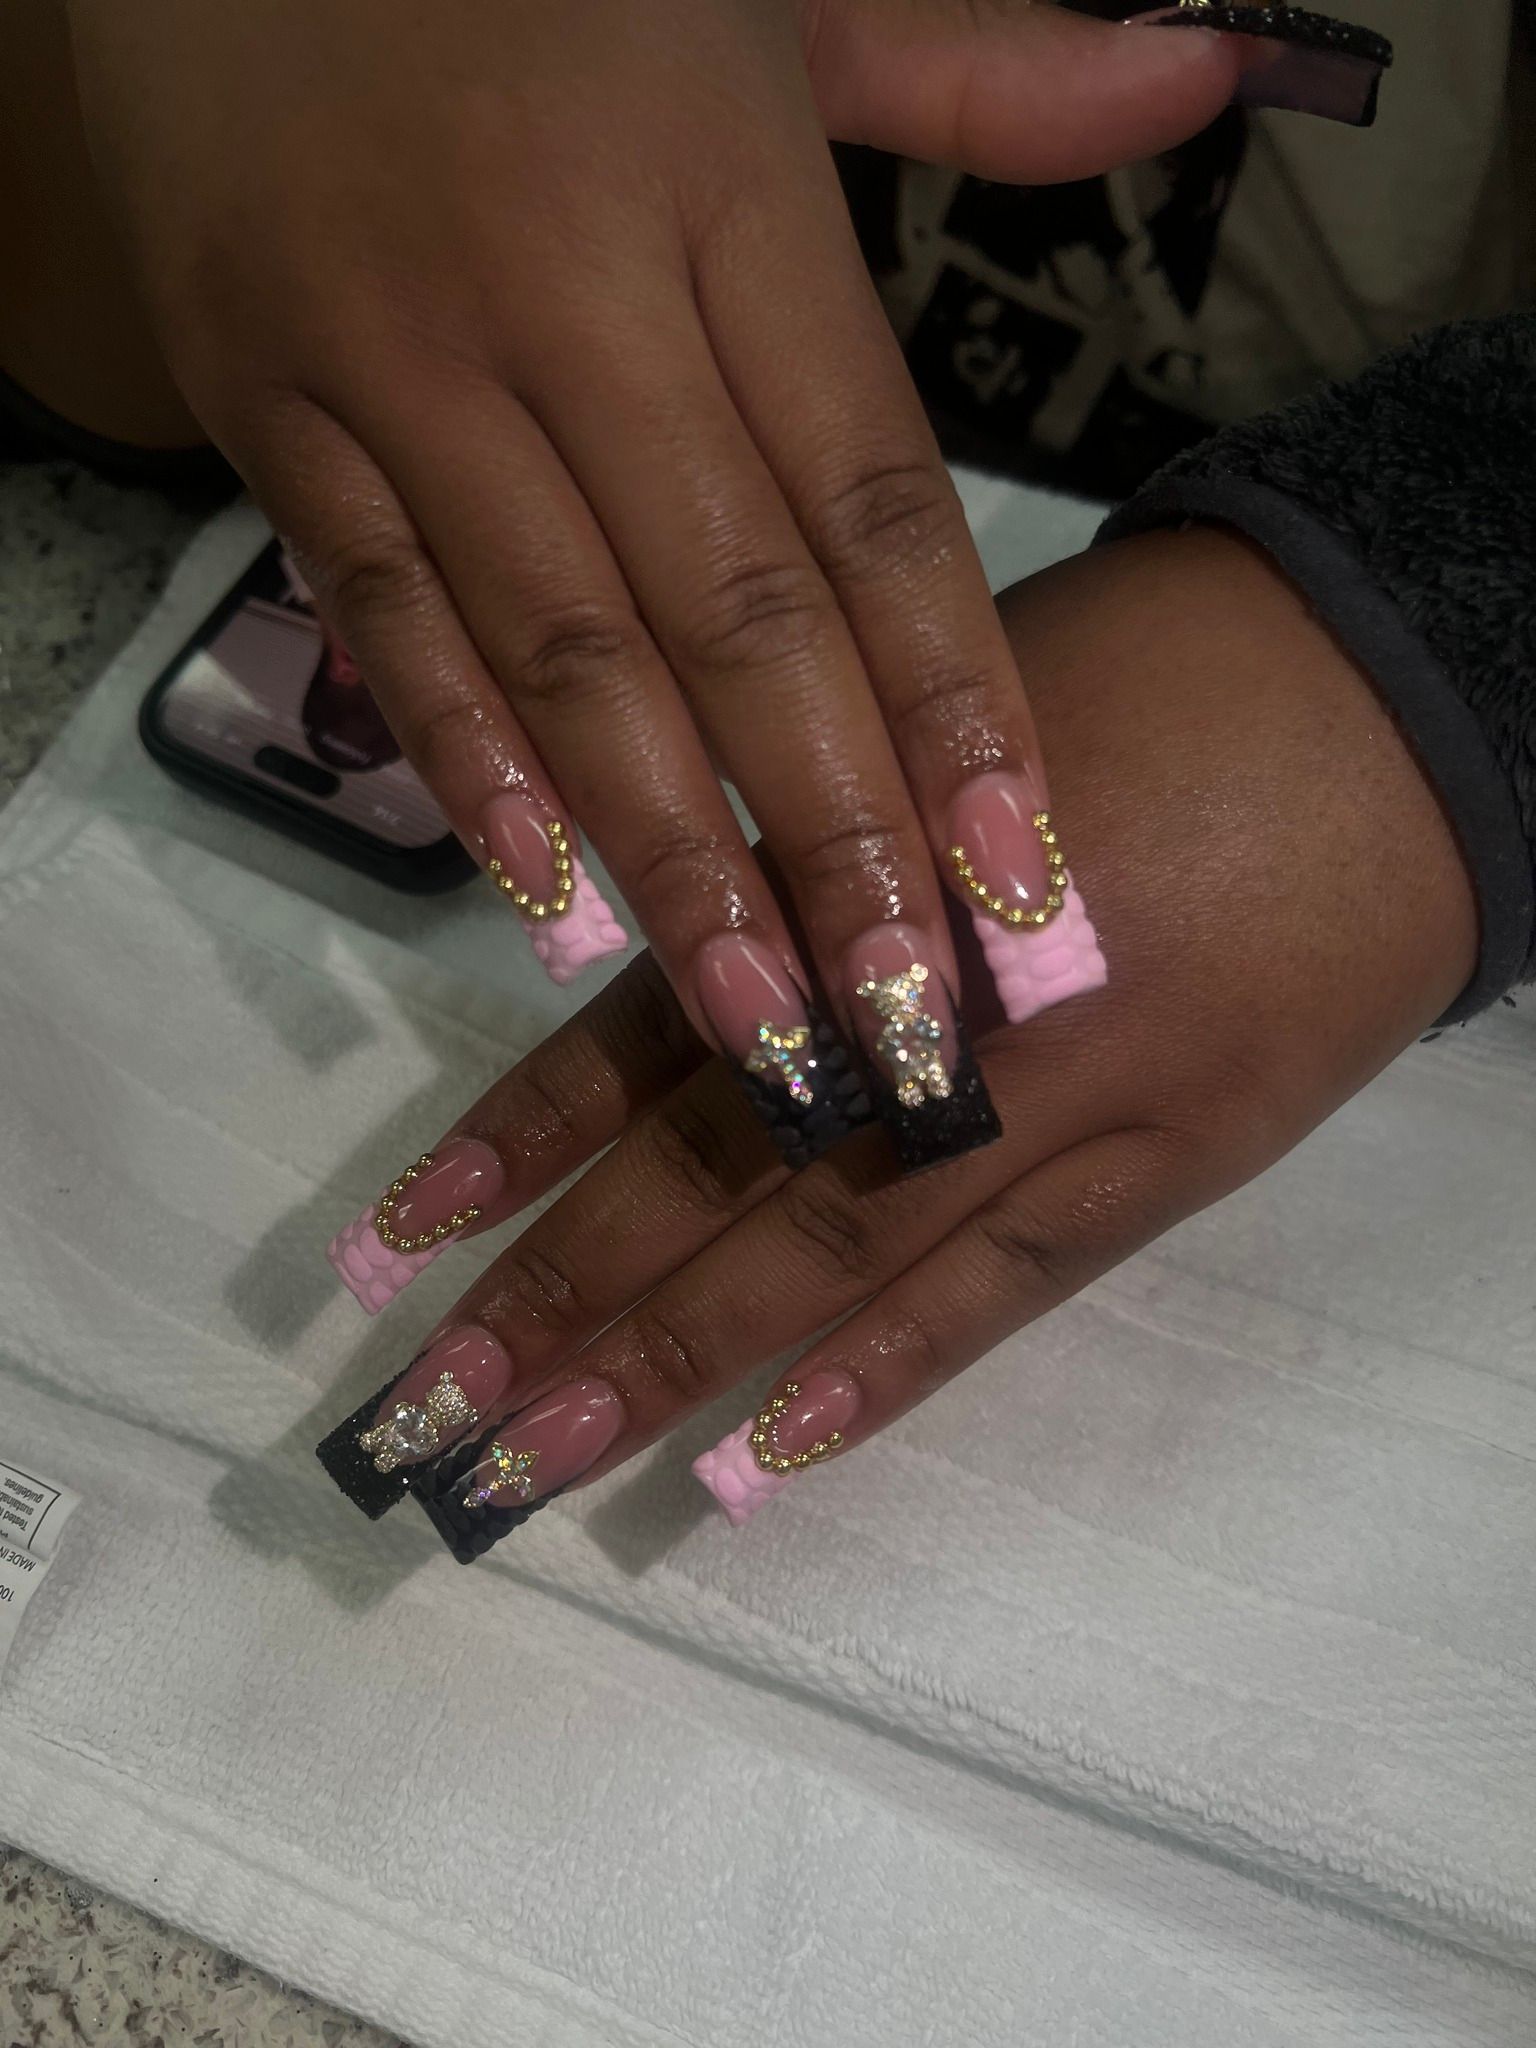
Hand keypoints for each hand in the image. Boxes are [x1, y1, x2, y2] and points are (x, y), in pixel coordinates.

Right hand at [67, 0, 1242, 1168]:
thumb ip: (979, 69)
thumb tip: (1198, 89)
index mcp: (715, 184)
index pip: (870, 496)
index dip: (957, 703)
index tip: (1029, 882)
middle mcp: (562, 289)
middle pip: (732, 612)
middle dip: (835, 833)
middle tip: (910, 1020)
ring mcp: (399, 357)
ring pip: (562, 646)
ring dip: (671, 854)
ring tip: (764, 1020)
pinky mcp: (272, 406)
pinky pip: (385, 612)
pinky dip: (469, 763)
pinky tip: (554, 902)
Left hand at [316, 528, 1476, 1547]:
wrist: (1390, 705)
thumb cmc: (1154, 678)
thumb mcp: (937, 726)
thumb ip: (807, 858)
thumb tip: (673, 968)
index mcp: (850, 869)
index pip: (645, 1035)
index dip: (515, 1148)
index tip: (397, 1252)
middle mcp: (923, 993)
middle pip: (707, 1169)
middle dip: (559, 1297)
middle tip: (425, 1418)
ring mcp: (1050, 1092)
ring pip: (827, 1249)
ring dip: (675, 1362)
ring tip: (540, 1462)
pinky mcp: (1169, 1156)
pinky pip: (1006, 1284)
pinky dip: (884, 1373)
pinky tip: (764, 1457)